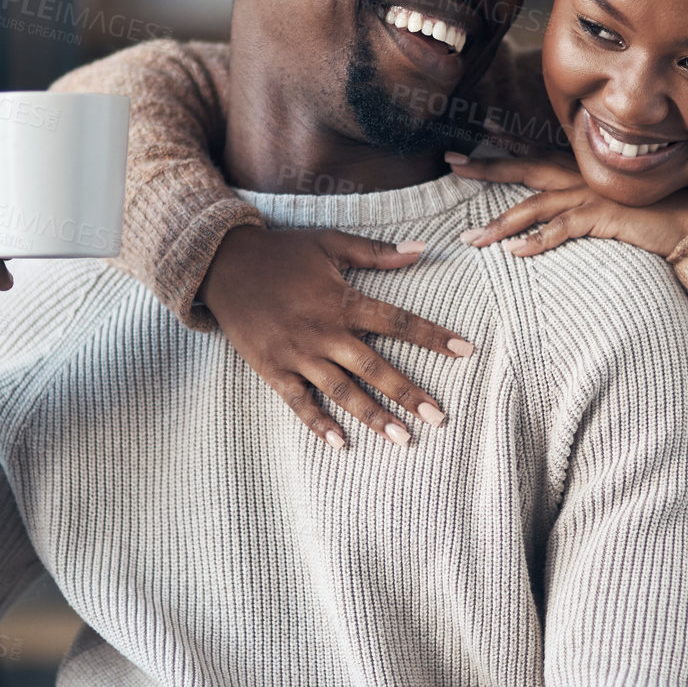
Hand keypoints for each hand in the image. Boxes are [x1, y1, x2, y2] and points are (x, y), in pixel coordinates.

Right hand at [199, 225, 475, 449]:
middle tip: (440, 417)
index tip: (466, 351)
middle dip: (409, 393)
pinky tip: (341, 444)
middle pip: (375, 367)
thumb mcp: (329, 242)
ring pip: (342, 391)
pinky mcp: (272, 368)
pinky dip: (318, 424)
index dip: (433, 336)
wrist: (222, 264)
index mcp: (342, 300)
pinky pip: (298, 403)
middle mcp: (324, 331)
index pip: (398, 321)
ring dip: (373, 416)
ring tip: (403, 439)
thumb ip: (376, 251)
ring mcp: (297, 353)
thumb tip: (422, 248)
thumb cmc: (281, 252)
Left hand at [446, 152, 687, 257]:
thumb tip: (556, 217)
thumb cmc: (650, 218)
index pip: (537, 153)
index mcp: (582, 172)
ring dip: (501, 223)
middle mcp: (582, 177)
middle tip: (451, 162)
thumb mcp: (609, 206)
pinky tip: (515, 254)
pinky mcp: (603, 217)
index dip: (506, 145)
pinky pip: (563, 230)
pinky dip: (538, 242)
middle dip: (486, 167)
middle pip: (525, 168)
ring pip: (535, 206)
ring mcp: (591, 196)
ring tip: (472, 238)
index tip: (477, 135)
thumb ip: (581, 206)